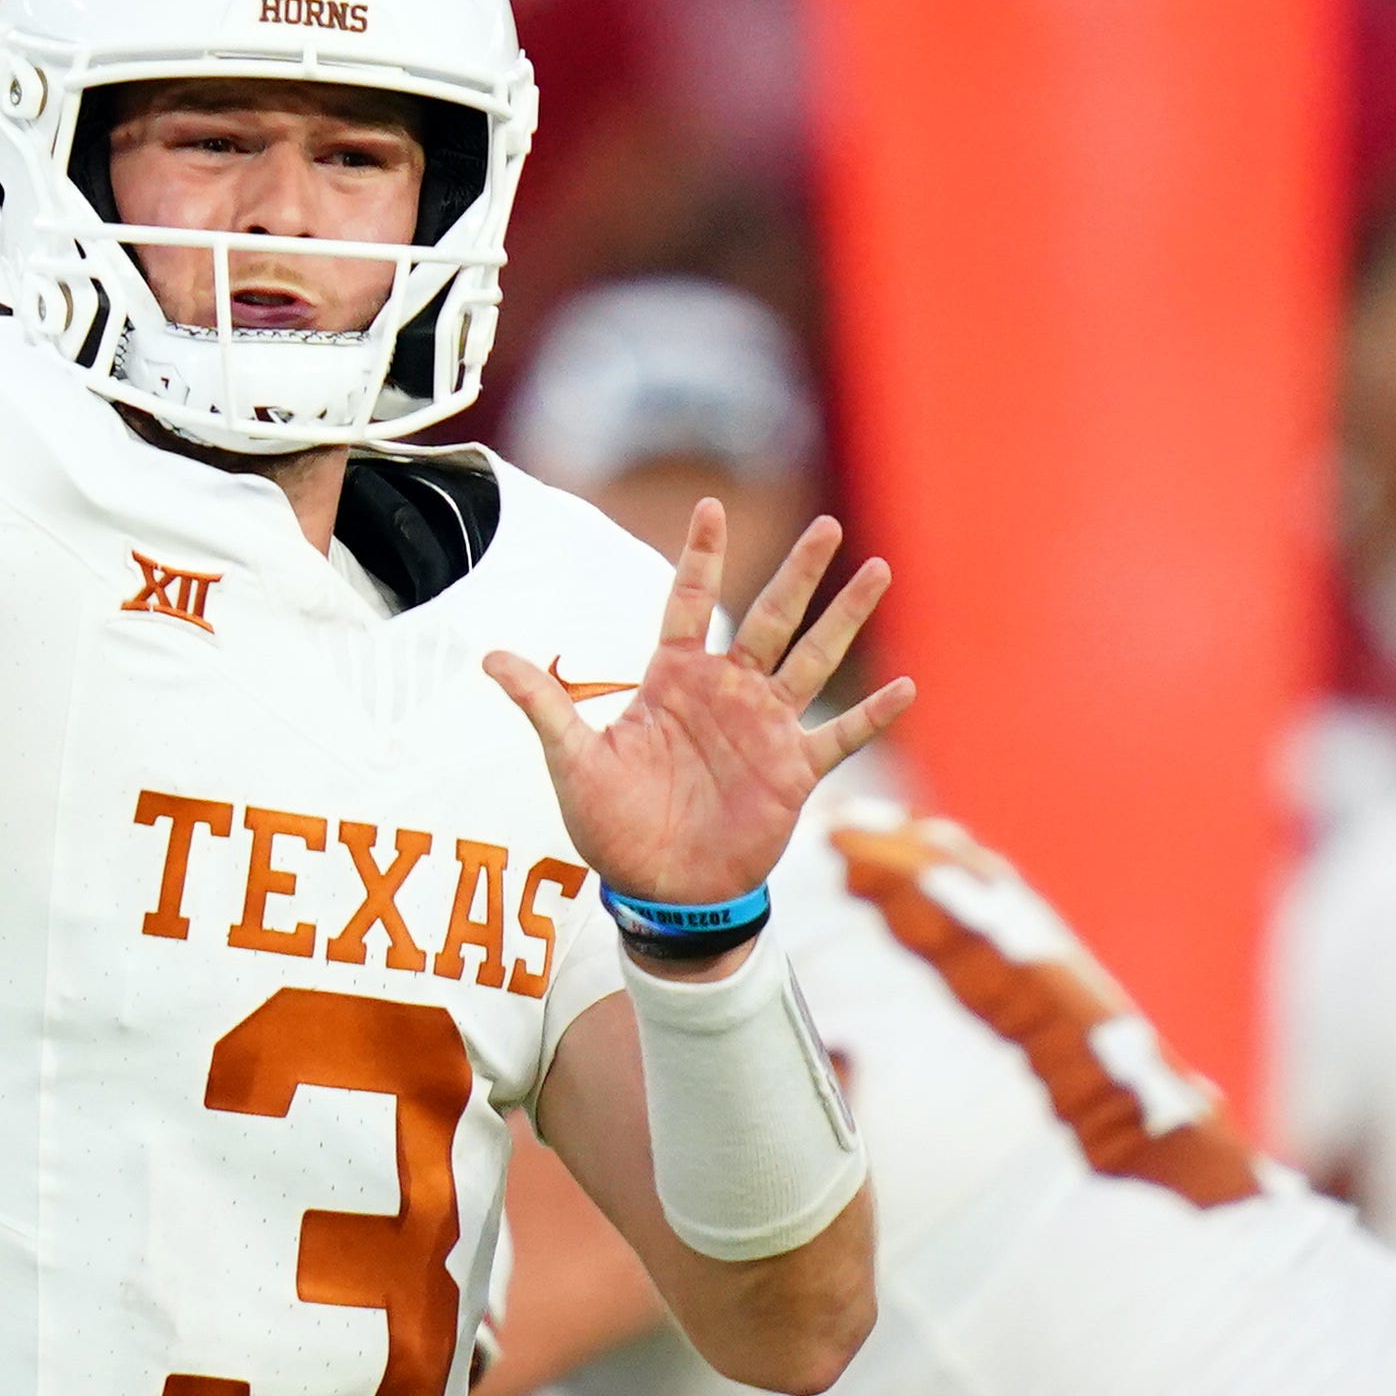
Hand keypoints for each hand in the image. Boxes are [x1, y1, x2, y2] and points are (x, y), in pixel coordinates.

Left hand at [487, 509, 911, 918]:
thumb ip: (544, 705)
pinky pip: (839, 736)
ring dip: (845, 618)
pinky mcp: (792, 772)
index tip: (709, 505)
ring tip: (877, 571)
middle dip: (798, 572)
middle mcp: (726, 692)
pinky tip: (906, 687)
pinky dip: (871, 715)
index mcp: (673, 679)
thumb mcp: (572, 762)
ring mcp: (765, 729)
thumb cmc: (613, 826)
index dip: (700, 557)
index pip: (688, 602)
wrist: (659, 891)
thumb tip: (489, 658)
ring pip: (812, 659)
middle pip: (769, 618)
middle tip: (827, 527)